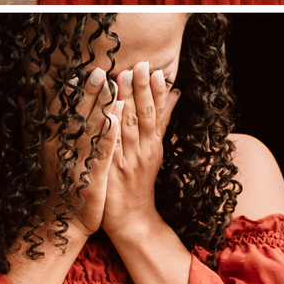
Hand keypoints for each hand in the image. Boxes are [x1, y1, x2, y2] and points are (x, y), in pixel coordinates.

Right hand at [37, 65, 121, 238]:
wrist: (56, 224)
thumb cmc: (50, 185)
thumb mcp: (35, 153)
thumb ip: (31, 124)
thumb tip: (23, 97)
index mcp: (48, 142)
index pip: (58, 112)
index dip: (68, 93)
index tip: (77, 73)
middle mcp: (60, 150)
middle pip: (74, 117)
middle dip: (87, 94)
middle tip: (98, 71)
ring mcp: (75, 164)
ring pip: (89, 130)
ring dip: (100, 107)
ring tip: (112, 86)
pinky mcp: (90, 178)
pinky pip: (100, 152)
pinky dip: (109, 133)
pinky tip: (118, 117)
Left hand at [101, 63, 180, 240]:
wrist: (133, 220)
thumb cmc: (140, 183)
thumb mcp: (155, 150)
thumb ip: (162, 122)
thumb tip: (175, 93)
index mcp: (152, 144)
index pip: (157, 112)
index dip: (156, 91)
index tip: (155, 69)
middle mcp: (142, 150)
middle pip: (143, 115)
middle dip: (141, 88)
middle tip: (140, 64)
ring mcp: (127, 161)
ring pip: (127, 127)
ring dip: (125, 101)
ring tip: (122, 77)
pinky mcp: (111, 171)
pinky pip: (110, 147)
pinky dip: (110, 129)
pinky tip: (108, 113)